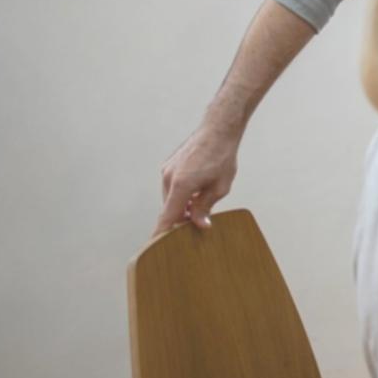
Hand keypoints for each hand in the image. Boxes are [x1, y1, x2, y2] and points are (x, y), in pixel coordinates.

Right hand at [155, 120, 240, 235]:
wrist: (218, 129)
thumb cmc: (222, 157)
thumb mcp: (220, 187)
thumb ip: (205, 207)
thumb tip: (199, 224)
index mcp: (181, 185)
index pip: (168, 216)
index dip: (162, 233)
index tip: (155, 247)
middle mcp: (169, 178)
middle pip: (170, 208)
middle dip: (181, 218)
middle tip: (197, 223)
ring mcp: (167, 170)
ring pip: (171, 198)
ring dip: (183, 204)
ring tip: (202, 201)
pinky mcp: (169, 165)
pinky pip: (172, 186)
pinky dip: (181, 193)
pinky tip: (197, 189)